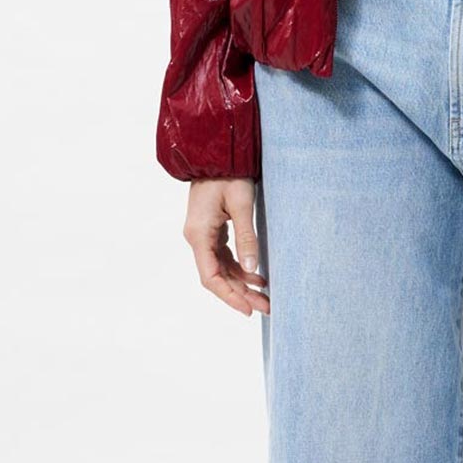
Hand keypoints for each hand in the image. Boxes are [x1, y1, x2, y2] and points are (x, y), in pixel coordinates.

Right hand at [183, 176, 269, 315]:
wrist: (215, 153)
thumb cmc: (229, 174)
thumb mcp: (241, 205)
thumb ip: (246, 237)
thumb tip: (253, 268)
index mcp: (199, 235)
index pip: (211, 277)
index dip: (229, 296)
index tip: (248, 310)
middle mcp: (196, 238)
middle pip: (217, 276)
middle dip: (241, 294)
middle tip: (266, 307)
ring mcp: (202, 234)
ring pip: (221, 268)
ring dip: (242, 283)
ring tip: (265, 296)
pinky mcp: (210, 230)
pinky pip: (223, 256)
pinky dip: (240, 267)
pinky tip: (258, 277)